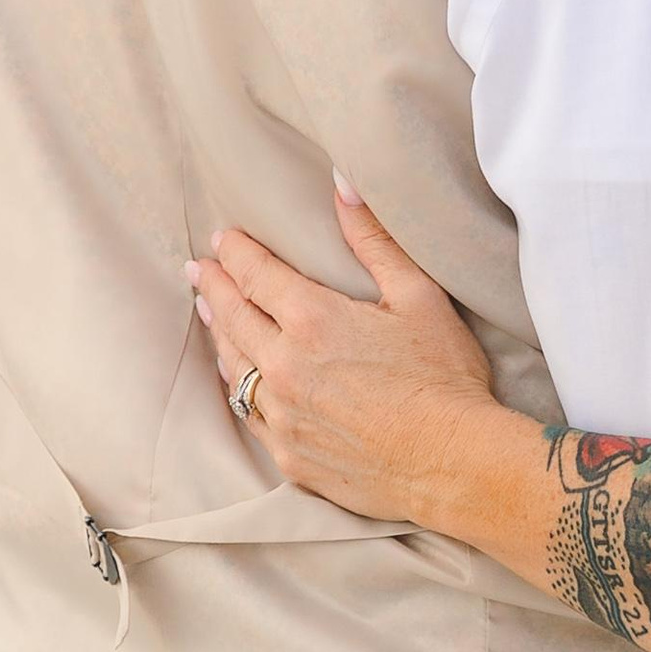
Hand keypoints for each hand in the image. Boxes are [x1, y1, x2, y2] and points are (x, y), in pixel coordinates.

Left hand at [189, 186, 500, 526]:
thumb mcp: (420, 298)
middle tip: (199, 270)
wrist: (451, 465)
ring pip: (234, 367)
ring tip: (211, 314)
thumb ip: (375, 242)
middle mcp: (284, 366)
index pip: (256, 275)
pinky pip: (250, 414)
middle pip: (234, 317)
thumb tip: (343, 186)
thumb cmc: (443, 379)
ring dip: (220, 335)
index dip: (236, 253)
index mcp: (312, 320)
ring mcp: (282, 415)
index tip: (221, 240)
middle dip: (214, 288)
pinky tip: (239, 379)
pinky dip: (239, 387)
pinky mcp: (288, 455)